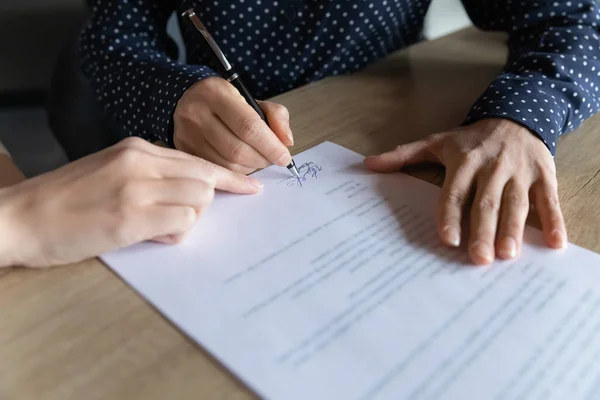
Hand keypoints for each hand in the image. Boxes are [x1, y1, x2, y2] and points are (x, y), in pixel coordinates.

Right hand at [0, 138, 261, 267]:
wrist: (21, 217)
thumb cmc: (66, 200)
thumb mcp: (110, 171)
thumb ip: (150, 175)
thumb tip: (191, 193)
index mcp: (136, 148)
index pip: (198, 160)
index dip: (228, 178)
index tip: (250, 188)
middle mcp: (140, 162)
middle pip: (205, 179)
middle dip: (203, 203)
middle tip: (178, 217)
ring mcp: (136, 189)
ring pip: (199, 200)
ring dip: (186, 219)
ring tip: (154, 227)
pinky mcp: (130, 218)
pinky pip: (182, 223)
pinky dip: (175, 234)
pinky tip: (149, 235)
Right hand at [174, 77, 293, 173]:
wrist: (186, 99)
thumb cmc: (225, 101)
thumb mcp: (251, 99)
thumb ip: (275, 115)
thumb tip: (286, 142)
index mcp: (216, 94)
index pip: (248, 126)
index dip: (270, 146)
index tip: (284, 157)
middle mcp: (196, 114)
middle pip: (237, 150)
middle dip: (262, 159)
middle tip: (272, 159)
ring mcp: (186, 135)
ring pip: (227, 164)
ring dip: (251, 168)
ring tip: (258, 160)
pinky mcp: (183, 151)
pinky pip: (216, 170)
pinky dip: (236, 173)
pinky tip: (243, 165)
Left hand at [364, 118, 566, 264]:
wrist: (517, 114)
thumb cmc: (472, 138)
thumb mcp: (438, 141)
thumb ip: (404, 155)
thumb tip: (368, 164)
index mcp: (465, 161)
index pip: (455, 192)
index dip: (450, 215)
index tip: (447, 240)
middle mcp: (492, 167)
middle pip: (486, 202)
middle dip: (482, 230)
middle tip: (478, 258)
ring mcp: (520, 172)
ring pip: (516, 203)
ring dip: (513, 229)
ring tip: (508, 255)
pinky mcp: (544, 175)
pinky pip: (550, 199)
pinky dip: (555, 220)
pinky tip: (556, 243)